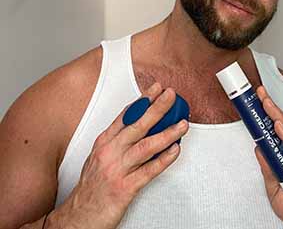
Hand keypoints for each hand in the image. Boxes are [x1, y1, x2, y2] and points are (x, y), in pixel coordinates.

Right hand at [49, 83, 188, 228]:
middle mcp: (110, 152)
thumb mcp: (100, 156)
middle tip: (170, 95)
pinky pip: (149, 171)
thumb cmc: (92, 187)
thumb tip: (142, 126)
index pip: (126, 115)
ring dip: (167, 133)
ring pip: (146, 146)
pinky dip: (164, 159)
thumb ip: (119, 140)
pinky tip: (175, 150)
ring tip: (182, 124)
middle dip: (156, 108)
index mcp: (105, 142)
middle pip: (137, 125)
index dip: (143, 100)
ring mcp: (117, 169)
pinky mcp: (124, 188)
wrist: (79, 217)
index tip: (156, 89)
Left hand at [254, 86, 282, 228]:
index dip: (268, 116)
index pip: (279, 131)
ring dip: (278, 116)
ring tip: (266, 103)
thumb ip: (268, 168)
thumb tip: (259, 148)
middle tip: (260, 92)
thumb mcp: (275, 189)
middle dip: (271, 108)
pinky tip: (279, 126)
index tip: (257, 102)